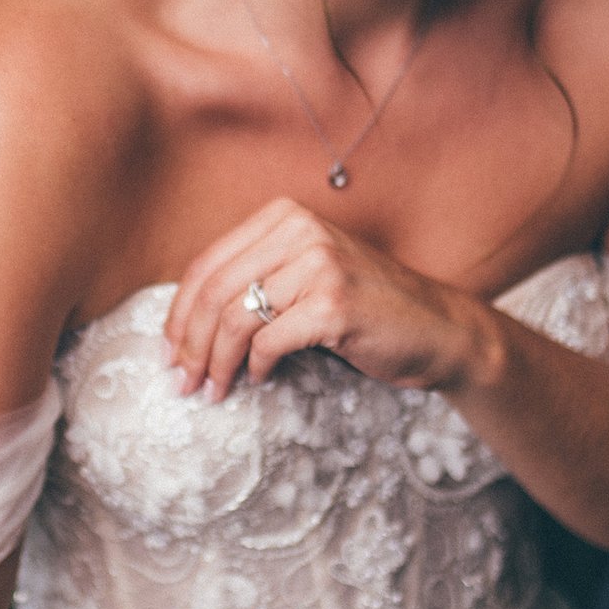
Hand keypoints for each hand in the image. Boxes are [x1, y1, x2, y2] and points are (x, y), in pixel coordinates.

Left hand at [164, 198, 498, 400]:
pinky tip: (260, 380)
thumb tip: (183, 322)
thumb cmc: (365, 308)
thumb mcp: (304, 274)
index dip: (179, 314)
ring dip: (216, 363)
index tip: (169, 352)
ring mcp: (319, 265)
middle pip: (215, 292)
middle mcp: (300, 231)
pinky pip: (269, 341)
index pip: (207, 264)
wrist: (438, 329)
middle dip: (190, 344)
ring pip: (236, 318)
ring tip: (213, 390)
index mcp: (284, 218)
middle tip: (183, 382)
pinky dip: (256, 368)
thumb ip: (255, 278)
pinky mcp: (334, 304)